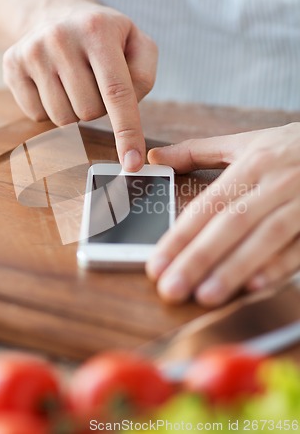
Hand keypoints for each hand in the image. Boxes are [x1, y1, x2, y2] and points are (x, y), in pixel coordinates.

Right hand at [3, 1, 156, 171]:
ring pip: (63, 119)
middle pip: (89, 111)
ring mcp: (32, 51)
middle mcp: (61, 37)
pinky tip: (53, 83)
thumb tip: (129, 116)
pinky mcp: (12, 65)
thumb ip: (143, 76)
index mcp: (98, 29)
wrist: (56, 14)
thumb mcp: (136, 43)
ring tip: (75, 82)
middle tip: (95, 82)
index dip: (127, 132)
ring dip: (75, 111)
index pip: (117, 92)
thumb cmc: (104, 39)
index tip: (132, 165)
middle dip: (99, 109)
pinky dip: (51, 110)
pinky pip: (37, 116)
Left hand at [147, 123, 299, 306]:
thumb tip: (153, 157)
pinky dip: (279, 266)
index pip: (209, 204)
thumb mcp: (245, 142)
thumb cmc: (288, 148)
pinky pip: (299, 248)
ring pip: (265, 238)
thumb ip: (196, 151)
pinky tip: (255, 287)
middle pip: (232, 223)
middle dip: (199, 258)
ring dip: (235, 268)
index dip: (180, 235)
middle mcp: (276, 183)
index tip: (156, 264)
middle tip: (170, 288)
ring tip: (205, 296)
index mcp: (252, 163)